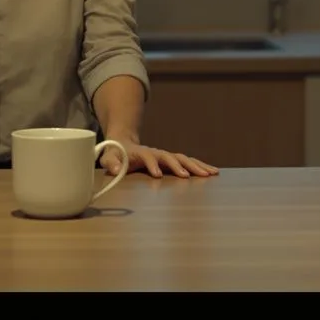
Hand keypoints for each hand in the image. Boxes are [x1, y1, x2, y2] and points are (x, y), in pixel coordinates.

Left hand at [100, 139, 218, 178]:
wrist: (123, 142)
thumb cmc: (115, 153)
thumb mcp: (108, 157)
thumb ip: (111, 163)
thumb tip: (117, 168)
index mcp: (141, 153)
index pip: (149, 157)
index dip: (153, 165)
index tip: (157, 175)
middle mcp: (156, 152)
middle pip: (171, 156)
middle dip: (181, 166)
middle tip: (190, 176)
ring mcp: (165, 155)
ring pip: (183, 158)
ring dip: (197, 165)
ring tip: (211, 173)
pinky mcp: (171, 160)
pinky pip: (187, 162)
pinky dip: (199, 166)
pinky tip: (212, 172)